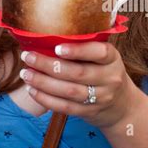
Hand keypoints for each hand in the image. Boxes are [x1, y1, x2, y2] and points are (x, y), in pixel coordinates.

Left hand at [20, 41, 139, 128]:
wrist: (122, 105)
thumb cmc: (103, 71)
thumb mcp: (103, 57)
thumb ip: (85, 46)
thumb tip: (47, 34)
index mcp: (112, 58)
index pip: (99, 52)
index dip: (78, 50)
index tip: (56, 47)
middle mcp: (110, 78)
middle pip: (77, 73)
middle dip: (48, 65)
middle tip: (28, 56)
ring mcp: (101, 98)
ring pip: (69, 91)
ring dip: (43, 82)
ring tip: (26, 74)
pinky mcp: (90, 112)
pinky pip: (65, 107)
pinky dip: (46, 99)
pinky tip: (32, 90)